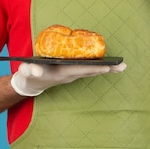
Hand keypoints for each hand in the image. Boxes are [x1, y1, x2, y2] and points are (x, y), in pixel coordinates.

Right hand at [11, 61, 126, 96]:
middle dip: (107, 69)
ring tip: (122, 66)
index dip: (94, 68)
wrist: (30, 84)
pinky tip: (109, 65)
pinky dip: (99, 67)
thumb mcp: (27, 72)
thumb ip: (29, 70)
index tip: (107, 66)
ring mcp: (72, 75)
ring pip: (92, 72)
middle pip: (91, 72)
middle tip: (123, 66)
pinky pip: (89, 70)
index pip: (81, 70)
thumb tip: (34, 69)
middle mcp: (70, 75)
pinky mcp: (72, 73)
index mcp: (62, 73)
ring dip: (107, 69)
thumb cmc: (29, 75)